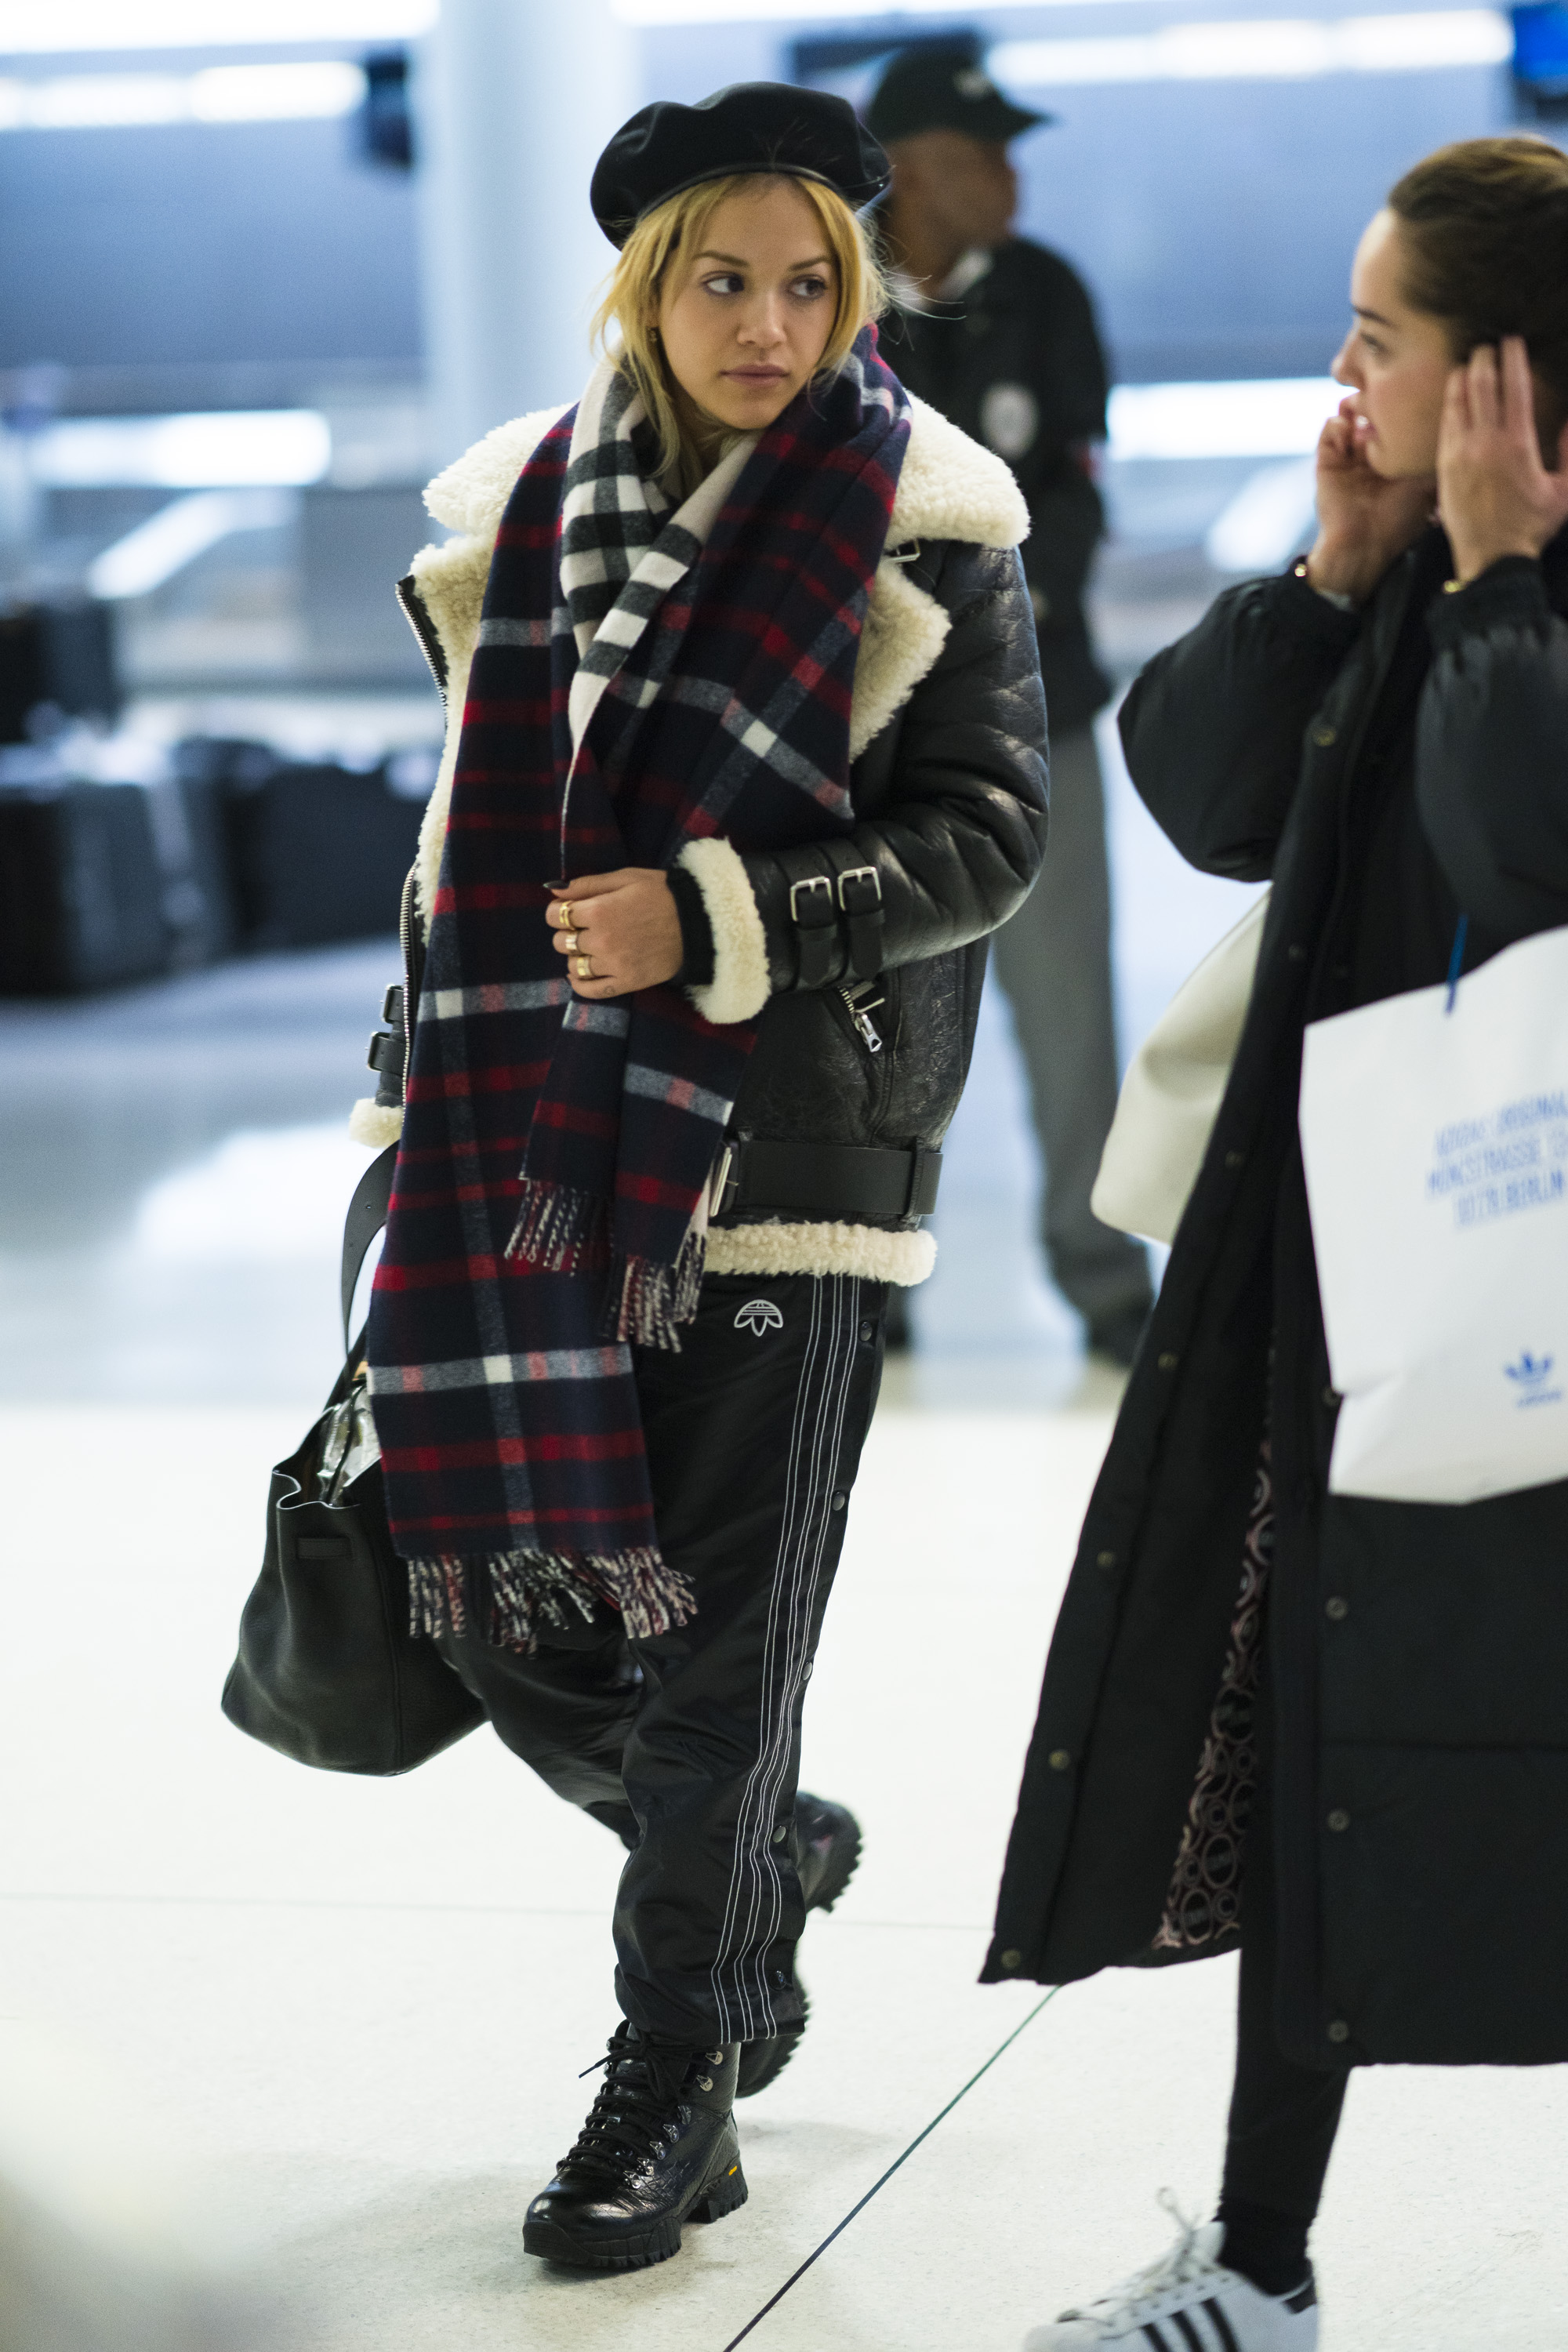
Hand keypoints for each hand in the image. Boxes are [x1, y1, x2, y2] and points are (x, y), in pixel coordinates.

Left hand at [548, 869, 682, 998]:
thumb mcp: (626, 877)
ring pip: (573, 966)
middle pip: (561, 942)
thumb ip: (587, 884)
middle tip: (585, 927)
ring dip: (576, 956)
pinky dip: (580, 984)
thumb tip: (553, 888)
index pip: (555, 916)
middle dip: (568, 932)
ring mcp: (614, 965)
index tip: (570, 910)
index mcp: (599, 911)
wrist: (699, 922)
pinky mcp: (627, 982)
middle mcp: (601, 940)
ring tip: (591, 948)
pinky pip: (591, 990)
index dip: (558, 911)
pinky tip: (582, 973)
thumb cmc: (663, 894)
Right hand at [1303, 398, 1433, 602]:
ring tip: (1363, 403)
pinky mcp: (1326, 465)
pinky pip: (1328, 433)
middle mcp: (1370, 456)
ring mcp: (1347, 459)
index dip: (1405, 405)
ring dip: (1355, 404)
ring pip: (1349, 417)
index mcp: (1393, 459)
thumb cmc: (1400, 522)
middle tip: (1388, 390)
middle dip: (1379, 398)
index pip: (1398, 422)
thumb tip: (1467, 428)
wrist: (1365, 548)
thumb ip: (1440, 457)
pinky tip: (1346, 425)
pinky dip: (1335, 423)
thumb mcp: (1430, 484)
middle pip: (1373, 413)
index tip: (1416, 392)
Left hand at [1438, 336, 1567, 587]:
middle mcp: (1484, 442)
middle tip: (1487, 345)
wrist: (1490, 559)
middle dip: (1483, 358)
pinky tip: (1453, 394)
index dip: (1511, 357)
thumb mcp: (1564, 490)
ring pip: (1456, 400)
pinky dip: (1449, 403)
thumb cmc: (1531, 526)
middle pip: (1480, 384)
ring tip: (1468, 362)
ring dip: (1462, 376)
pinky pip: (1444, 424)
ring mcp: (1459, 453)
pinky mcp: (1442, 466)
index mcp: (1517, 443)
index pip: (1513, 386)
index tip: (1512, 341)